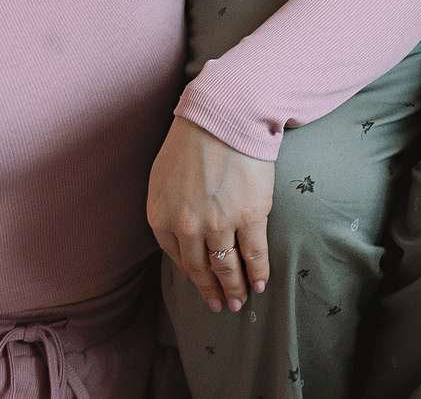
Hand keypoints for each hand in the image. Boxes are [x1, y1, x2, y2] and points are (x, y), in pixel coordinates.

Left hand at [147, 117, 274, 313]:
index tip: (202, 285)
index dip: (192, 275)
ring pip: (227, 267)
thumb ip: (168, 207)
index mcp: (161, 217)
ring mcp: (218, 224)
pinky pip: (254, 254)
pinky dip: (258, 273)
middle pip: (200, 269)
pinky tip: (259, 284)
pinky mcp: (249, 216)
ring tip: (240, 301)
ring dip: (234, 288)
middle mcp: (186, 227)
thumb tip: (181, 232)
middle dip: (211, 291)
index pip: (176, 258)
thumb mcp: (163, 175)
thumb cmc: (192, 138)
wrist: (224, 115)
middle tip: (221, 305)